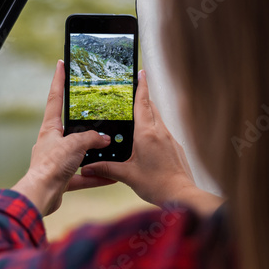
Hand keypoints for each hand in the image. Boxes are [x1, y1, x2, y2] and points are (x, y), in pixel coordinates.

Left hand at [11, 61, 115, 215]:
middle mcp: (53, 143)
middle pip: (71, 128)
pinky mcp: (62, 178)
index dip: (58, 80)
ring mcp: (57, 160)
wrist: (41, 194)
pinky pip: (83, 176)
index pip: (55, 98)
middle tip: (99, 116)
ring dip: (93, 154)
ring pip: (79, 153)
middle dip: (85, 125)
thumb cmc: (50, 166)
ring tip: (110, 151)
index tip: (61, 64)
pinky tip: (110, 178)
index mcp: (50, 129)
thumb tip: (103, 140)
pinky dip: (95, 177)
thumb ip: (91, 139)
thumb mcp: (74, 145)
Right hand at [81, 71, 223, 215]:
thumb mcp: (127, 176)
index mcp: (147, 134)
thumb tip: (87, 168)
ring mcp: (170, 139)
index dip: (141, 86)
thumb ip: (106, 168)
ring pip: (158, 119)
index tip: (141, 73)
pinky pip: (163, 131)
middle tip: (132, 92)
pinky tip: (146, 141)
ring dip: (148, 114)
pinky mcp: (175, 147)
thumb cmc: (156, 185)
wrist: (181, 195)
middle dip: (142, 98)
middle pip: (151, 107)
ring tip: (135, 118)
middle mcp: (160, 132)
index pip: (143, 103)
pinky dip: (154, 129)